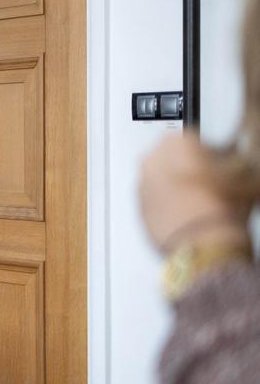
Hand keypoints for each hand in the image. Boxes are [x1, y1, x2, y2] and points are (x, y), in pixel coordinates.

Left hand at [139, 133, 247, 253]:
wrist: (202, 243)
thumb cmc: (220, 207)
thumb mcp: (245, 174)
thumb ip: (238, 159)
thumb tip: (237, 160)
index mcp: (174, 142)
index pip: (195, 140)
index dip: (212, 154)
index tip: (221, 163)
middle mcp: (151, 160)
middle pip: (174, 159)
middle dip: (190, 168)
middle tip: (211, 182)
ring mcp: (141, 186)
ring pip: (163, 180)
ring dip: (178, 186)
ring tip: (202, 201)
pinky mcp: (138, 210)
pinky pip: (155, 202)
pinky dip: (167, 205)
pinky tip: (188, 215)